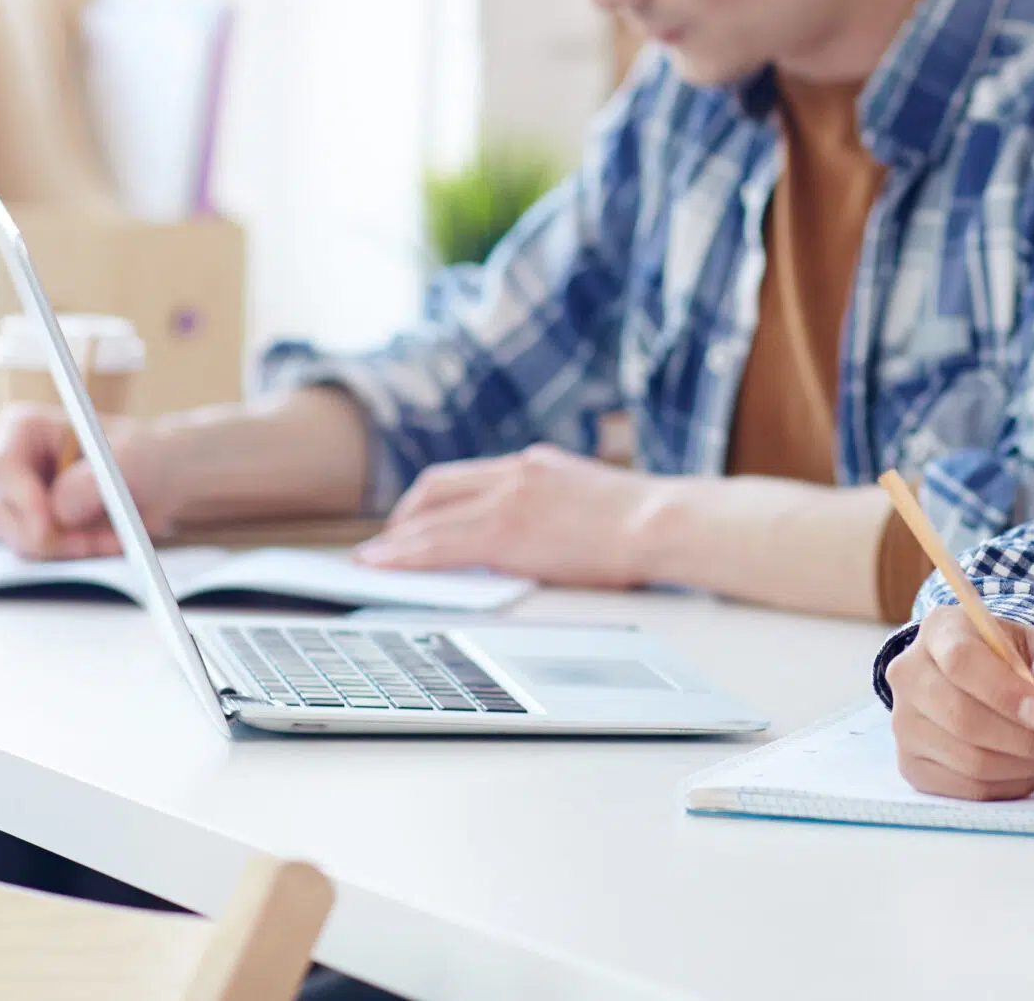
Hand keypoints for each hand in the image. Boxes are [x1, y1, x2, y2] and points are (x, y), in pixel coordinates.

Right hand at [0, 401, 179, 559]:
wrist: (162, 481)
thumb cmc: (146, 455)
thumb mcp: (133, 457)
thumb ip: (92, 481)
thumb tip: (58, 511)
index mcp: (24, 428)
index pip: (2, 467)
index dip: (22, 500)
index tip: (51, 526)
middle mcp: (11, 465)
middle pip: (0, 512)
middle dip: (49, 535)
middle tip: (93, 544)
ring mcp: (16, 501)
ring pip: (18, 540)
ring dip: (68, 547)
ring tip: (113, 536)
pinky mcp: (28, 530)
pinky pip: (38, 557)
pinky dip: (73, 555)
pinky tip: (106, 540)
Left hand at [355, 443, 666, 585]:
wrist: (661, 522)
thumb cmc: (639, 523)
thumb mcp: (585, 499)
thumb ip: (546, 509)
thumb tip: (524, 541)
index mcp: (533, 465)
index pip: (464, 478)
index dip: (428, 502)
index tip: (410, 523)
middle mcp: (514, 473)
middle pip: (435, 488)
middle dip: (403, 519)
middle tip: (385, 546)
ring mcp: (508, 498)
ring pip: (429, 517)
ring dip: (395, 541)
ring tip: (372, 563)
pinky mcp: (506, 529)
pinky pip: (440, 545)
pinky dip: (406, 555)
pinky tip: (386, 567)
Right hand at [884, 606, 1033, 800]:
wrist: (995, 686)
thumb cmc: (1022, 662)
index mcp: (940, 630)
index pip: (960, 661)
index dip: (1005, 692)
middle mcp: (910, 674)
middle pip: (961, 717)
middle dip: (1022, 738)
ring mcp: (904, 724)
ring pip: (968, 760)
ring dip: (1022, 764)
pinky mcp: (912, 765)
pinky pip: (966, 789)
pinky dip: (1008, 784)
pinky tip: (1027, 766)